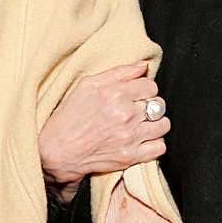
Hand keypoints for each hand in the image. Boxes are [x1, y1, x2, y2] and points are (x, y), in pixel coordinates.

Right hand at [38, 62, 169, 203]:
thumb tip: (143, 66)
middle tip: (138, 109)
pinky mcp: (130, 156)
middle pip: (159, 104)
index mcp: (115, 94)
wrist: (58, 150)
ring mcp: (129, 137)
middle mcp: (125, 114)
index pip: (150, 86)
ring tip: (143, 124)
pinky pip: (159, 147)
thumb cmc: (70, 115)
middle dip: (150, 105)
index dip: (145, 88)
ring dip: (156, 123)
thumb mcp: (88, 85)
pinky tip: (143, 139)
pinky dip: (155, 142)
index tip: (138, 94)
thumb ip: (119, 72)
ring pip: (163, 125)